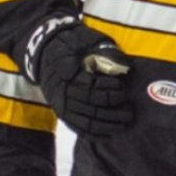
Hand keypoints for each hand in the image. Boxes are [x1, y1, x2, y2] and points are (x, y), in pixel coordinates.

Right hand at [24, 15, 133, 136]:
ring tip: (125, 124)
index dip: (108, 88)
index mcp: (67, 72)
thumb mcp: (85, 40)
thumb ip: (103, 53)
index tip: (122, 86)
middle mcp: (63, 91)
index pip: (90, 85)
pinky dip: (95, 135)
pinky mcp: (62, 114)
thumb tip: (124, 68)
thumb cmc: (71, 43)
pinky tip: (110, 135)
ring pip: (87, 121)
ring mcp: (62, 105)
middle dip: (113, 109)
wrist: (45, 51)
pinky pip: (79, 129)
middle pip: (91, 105)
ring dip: (108, 124)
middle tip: (130, 110)